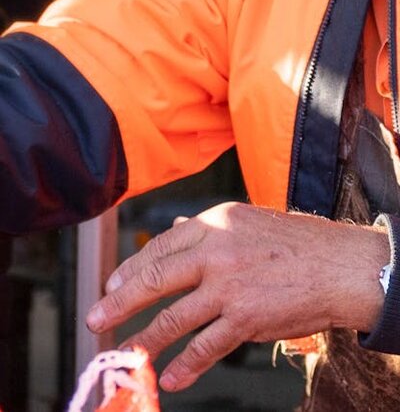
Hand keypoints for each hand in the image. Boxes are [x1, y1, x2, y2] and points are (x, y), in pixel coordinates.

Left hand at [86, 201, 388, 391]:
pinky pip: (205, 346)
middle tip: (97, 317)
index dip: (132, 268)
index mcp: (215, 222)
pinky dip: (185, 365)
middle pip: (156, 278)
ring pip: (173, 317)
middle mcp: (216, 251)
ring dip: (144, 340)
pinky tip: (171, 377)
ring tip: (125, 355)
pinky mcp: (244, 318)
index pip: (161, 246)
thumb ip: (210, 227)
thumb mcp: (248, 220)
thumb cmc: (296, 242)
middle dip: (120, 301)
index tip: (113, 284)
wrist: (338, 266)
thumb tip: (178, 225)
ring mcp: (228, 286)